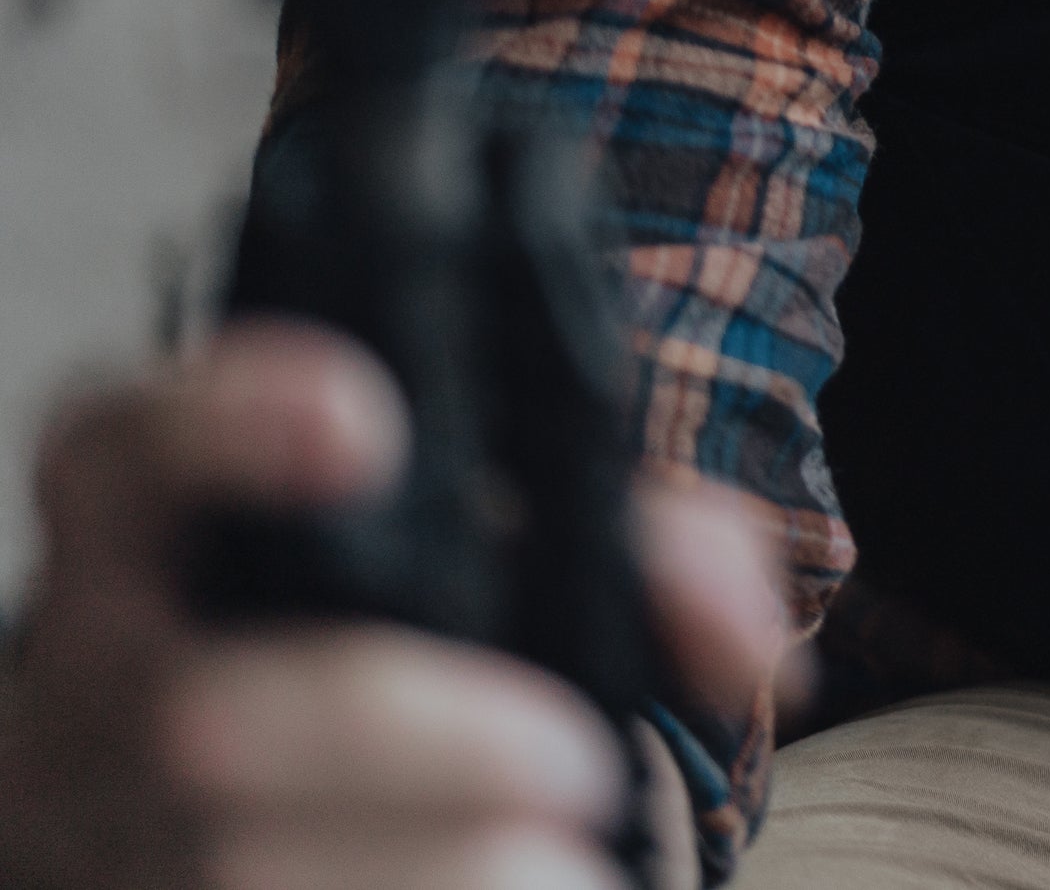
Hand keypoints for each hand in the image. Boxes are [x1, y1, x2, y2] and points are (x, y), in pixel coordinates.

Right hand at [0, 318, 795, 889]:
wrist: (216, 812)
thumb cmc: (379, 640)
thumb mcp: (486, 549)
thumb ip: (635, 538)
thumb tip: (738, 634)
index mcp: (149, 525)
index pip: (130, 443)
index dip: (228, 421)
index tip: (367, 421)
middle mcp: (95, 672)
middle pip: (207, 713)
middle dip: (423, 742)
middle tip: (575, 761)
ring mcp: (98, 823)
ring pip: (242, 866)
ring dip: (453, 873)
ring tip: (566, 861)